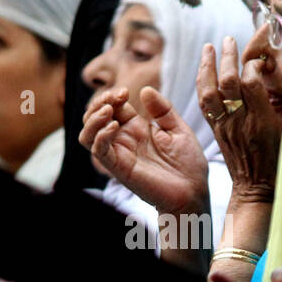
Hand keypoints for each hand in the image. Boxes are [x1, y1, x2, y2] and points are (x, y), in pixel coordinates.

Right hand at [80, 86, 209, 215]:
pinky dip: (100, 135)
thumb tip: (145, 89)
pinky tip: (114, 127)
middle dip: (100, 103)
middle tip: (114, 98)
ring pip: (88, 135)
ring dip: (92, 118)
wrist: (193, 191)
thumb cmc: (188, 164)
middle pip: (95, 118)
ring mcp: (120, 154)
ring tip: (108, 111)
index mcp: (137, 129)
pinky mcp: (119, 168)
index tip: (125, 92)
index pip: (113, 107)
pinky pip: (98, 151)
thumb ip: (162, 110)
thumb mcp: (178, 129)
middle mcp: (124, 140)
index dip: (113, 96)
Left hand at [198, 36, 281, 205]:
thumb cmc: (280, 162)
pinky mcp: (217, 131)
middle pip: (228, 82)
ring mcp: (225, 126)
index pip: (251, 82)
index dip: (252, 65)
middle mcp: (240, 121)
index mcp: (261, 121)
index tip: (259, 59)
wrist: (257, 190)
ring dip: (207, 66)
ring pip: (209, 91)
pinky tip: (204, 71)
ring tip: (209, 47)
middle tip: (230, 39)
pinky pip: (204, 104)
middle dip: (228, 57)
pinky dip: (202, 84)